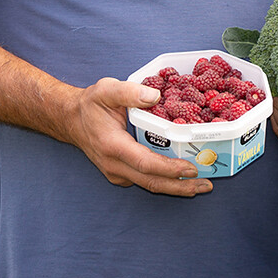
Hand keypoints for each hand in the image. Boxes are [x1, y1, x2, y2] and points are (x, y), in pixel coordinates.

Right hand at [65, 77, 212, 196]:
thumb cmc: (90, 104)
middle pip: (152, 182)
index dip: (170, 168)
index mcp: (113, 146)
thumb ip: (129, 92)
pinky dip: (165, 181)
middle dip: (180, 186)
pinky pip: (145, 180)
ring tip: (201, 185)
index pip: (146, 164)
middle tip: (206, 184)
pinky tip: (183, 177)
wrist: (71, 120)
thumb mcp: (106, 90)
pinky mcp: (120, 174)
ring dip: (176, 187)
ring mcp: (117, 173)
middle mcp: (115, 165)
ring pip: (149, 185)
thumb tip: (155, 96)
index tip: (191, 168)